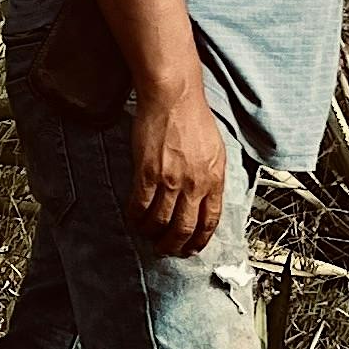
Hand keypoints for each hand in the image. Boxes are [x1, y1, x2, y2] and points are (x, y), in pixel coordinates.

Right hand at [128, 83, 227, 255]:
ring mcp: (170, 180)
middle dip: (174, 244)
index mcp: (214, 180)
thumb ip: (212, 177)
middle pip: (184, 227)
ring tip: (147, 236)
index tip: (191, 248)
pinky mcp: (147, 172)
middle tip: (166, 249)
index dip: (199, 240)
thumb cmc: (194, 119)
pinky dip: (136, 217)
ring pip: (161, 220)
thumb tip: (206, 198)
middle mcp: (194, 184)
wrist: (173, 99)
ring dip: (153, 233)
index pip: (209, 221)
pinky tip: (133, 219)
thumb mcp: (215, 151)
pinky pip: (140, 204)